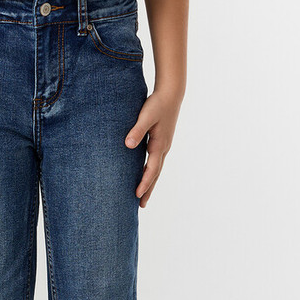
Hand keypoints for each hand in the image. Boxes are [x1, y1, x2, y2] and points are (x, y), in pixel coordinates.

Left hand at [125, 90, 182, 207]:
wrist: (171, 94)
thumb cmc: (157, 103)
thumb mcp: (146, 116)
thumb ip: (137, 130)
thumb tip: (128, 145)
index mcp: (159, 145)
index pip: (151, 169)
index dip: (144, 182)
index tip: (137, 194)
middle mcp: (163, 148)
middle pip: (155, 174)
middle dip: (148, 190)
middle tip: (141, 205)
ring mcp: (163, 146)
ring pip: (156, 170)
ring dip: (150, 183)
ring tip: (142, 196)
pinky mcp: (161, 142)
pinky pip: (155, 163)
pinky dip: (150, 173)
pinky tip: (144, 176)